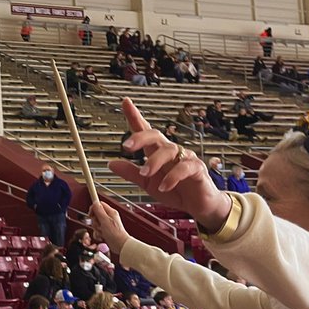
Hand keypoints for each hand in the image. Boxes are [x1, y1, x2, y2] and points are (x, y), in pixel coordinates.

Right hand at [89, 202, 130, 253]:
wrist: (120, 245)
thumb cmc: (115, 234)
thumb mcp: (105, 220)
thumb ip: (99, 211)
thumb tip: (95, 202)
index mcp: (110, 212)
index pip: (99, 205)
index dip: (93, 209)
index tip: (91, 214)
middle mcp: (109, 217)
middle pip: (96, 214)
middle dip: (95, 221)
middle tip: (99, 225)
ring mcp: (107, 224)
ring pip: (96, 223)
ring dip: (96, 228)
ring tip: (102, 231)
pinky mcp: (105, 230)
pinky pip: (97, 230)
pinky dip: (98, 233)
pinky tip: (102, 235)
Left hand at [112, 98, 231, 228]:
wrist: (196, 206)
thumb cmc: (174, 190)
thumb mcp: (147, 183)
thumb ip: (131, 173)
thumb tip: (110, 163)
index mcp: (157, 152)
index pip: (145, 130)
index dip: (135, 116)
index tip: (125, 102)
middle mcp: (171, 151)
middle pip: (156, 135)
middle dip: (140, 138)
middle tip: (126, 147)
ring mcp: (185, 158)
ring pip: (169, 150)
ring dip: (154, 161)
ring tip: (145, 173)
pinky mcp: (197, 169)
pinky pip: (185, 168)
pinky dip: (172, 177)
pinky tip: (163, 187)